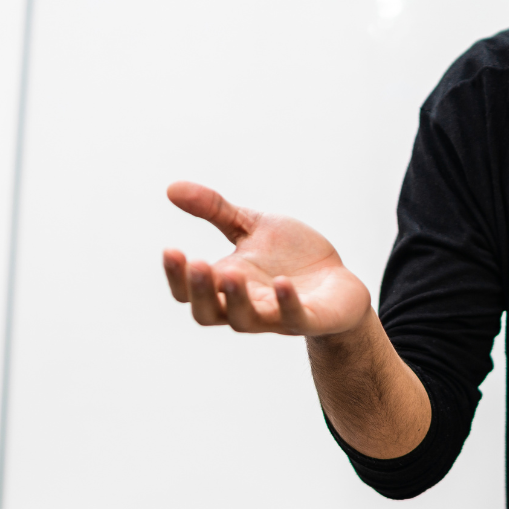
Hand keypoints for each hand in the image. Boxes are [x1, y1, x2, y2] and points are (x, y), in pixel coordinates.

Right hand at [162, 182, 371, 336]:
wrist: (338, 281)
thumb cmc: (290, 257)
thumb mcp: (250, 226)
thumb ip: (214, 210)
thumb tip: (171, 188)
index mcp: (225, 284)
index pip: (188, 291)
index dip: (177, 276)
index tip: (171, 249)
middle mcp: (244, 306)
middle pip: (208, 313)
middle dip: (200, 291)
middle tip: (197, 263)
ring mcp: (275, 317)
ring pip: (244, 320)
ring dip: (236, 299)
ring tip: (231, 273)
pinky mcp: (308, 319)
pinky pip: (293, 318)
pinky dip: (285, 303)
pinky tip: (281, 283)